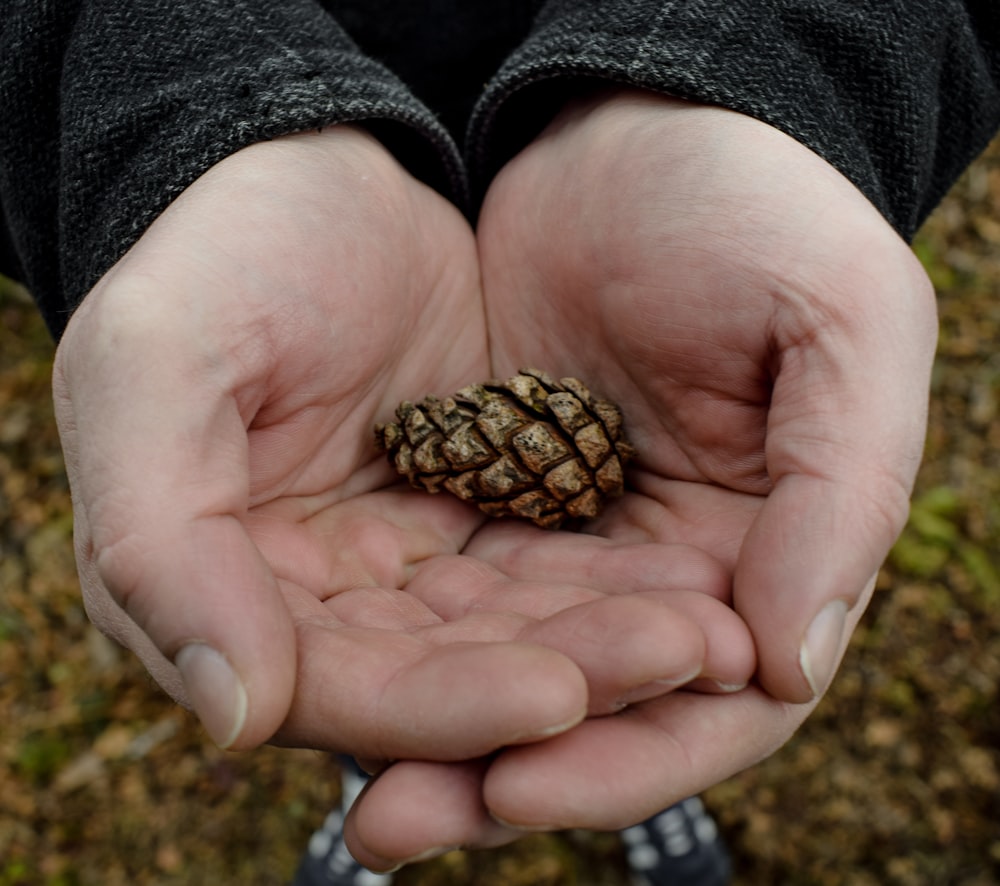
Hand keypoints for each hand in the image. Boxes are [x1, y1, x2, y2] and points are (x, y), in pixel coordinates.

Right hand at [52, 125, 744, 763]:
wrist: (309, 173)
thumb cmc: (221, 252)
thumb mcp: (155, 363)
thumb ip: (158, 541)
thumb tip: (232, 714)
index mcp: (216, 589)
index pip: (333, 692)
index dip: (442, 709)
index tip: (557, 695)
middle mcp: (314, 600)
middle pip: (445, 681)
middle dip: (565, 680)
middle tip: (683, 660)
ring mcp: (402, 561)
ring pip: (513, 637)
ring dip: (612, 644)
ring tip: (714, 634)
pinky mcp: (475, 512)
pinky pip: (553, 569)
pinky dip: (620, 584)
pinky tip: (698, 583)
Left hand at [343, 90, 938, 864]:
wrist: (633, 130)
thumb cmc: (756, 210)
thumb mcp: (843, 320)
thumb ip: (844, 490)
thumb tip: (791, 663)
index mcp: (770, 548)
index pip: (713, 703)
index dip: (625, 758)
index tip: (523, 778)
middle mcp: (673, 570)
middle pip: (595, 713)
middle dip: (500, 769)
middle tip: (396, 822)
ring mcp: (578, 540)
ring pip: (506, 669)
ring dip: (433, 732)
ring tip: (358, 795)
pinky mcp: (496, 498)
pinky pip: (446, 593)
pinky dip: (401, 644)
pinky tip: (332, 678)